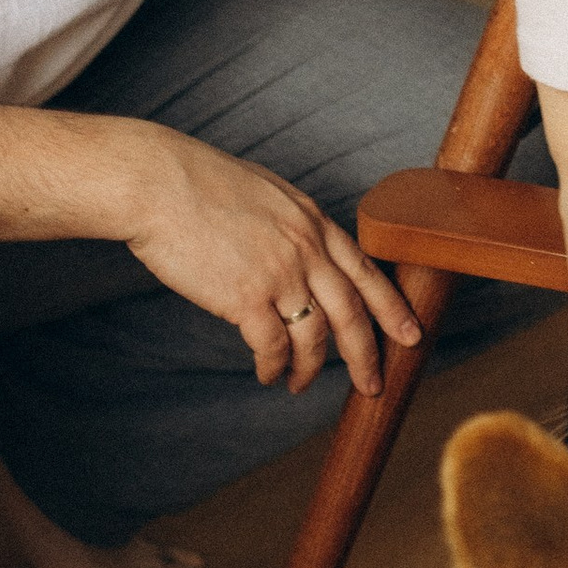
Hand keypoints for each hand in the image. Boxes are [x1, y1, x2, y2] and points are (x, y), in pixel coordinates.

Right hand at [114, 127, 423, 396]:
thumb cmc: (198, 185)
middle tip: (373, 384)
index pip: (367, 273)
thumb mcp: (265, 195)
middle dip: (367, 356)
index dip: (393, 309)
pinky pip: (272, 347)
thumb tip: (300, 256)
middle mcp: (306, 249)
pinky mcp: (246, 298)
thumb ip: (291, 226)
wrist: (156, 183)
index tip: (411, 334)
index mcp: (313, 222)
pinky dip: (272, 367)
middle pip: (353, 314)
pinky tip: (267, 374)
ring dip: (310, 369)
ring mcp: (280, 274)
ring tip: (298, 384)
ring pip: (314, 338)